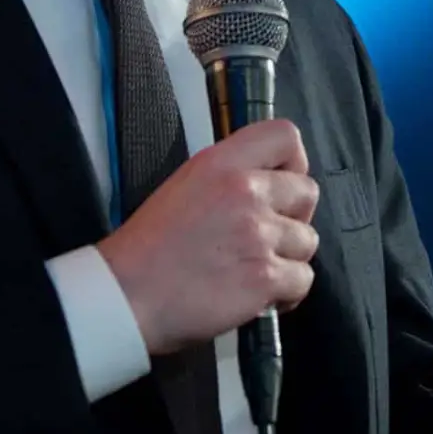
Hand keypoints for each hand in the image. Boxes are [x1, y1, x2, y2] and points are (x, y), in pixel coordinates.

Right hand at [96, 118, 320, 355]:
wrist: (124, 296)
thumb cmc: (147, 250)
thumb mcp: (184, 186)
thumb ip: (228, 179)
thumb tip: (267, 190)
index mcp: (221, 163)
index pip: (285, 135)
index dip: (294, 163)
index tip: (282, 186)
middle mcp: (245, 191)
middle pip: (308, 192)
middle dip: (294, 218)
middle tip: (268, 238)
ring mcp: (258, 233)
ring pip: (308, 241)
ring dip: (289, 259)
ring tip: (257, 271)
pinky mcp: (264, 276)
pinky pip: (302, 280)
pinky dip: (288, 293)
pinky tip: (262, 298)